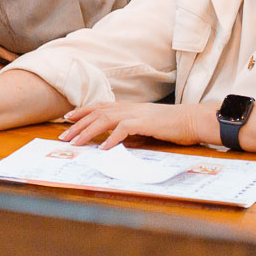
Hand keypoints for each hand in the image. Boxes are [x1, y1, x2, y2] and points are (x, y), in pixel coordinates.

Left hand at [58, 101, 214, 148]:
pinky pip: (123, 129)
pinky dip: (112, 139)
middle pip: (96, 113)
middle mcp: (128, 108)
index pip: (99, 106)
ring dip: (88, 132)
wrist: (191, 120)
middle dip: (77, 125)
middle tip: (63, 137)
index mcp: (128, 107)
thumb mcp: (145, 128)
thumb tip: (113, 143)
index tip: (67, 119)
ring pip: (104, 120)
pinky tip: (103, 149)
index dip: (82, 112)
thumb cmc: (170, 126)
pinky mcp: (145, 123)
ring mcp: (136, 114)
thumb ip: (129, 133)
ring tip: (76, 143)